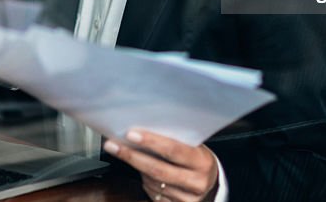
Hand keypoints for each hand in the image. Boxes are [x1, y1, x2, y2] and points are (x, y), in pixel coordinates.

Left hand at [104, 130, 218, 201]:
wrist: (211, 183)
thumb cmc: (196, 158)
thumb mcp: (193, 146)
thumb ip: (174, 140)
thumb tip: (142, 130)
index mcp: (202, 162)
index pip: (173, 150)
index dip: (151, 142)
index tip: (131, 134)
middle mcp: (197, 182)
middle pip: (158, 170)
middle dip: (132, 156)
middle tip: (113, 145)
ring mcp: (187, 199)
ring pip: (152, 183)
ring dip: (137, 168)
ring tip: (127, 153)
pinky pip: (153, 195)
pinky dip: (144, 181)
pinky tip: (142, 171)